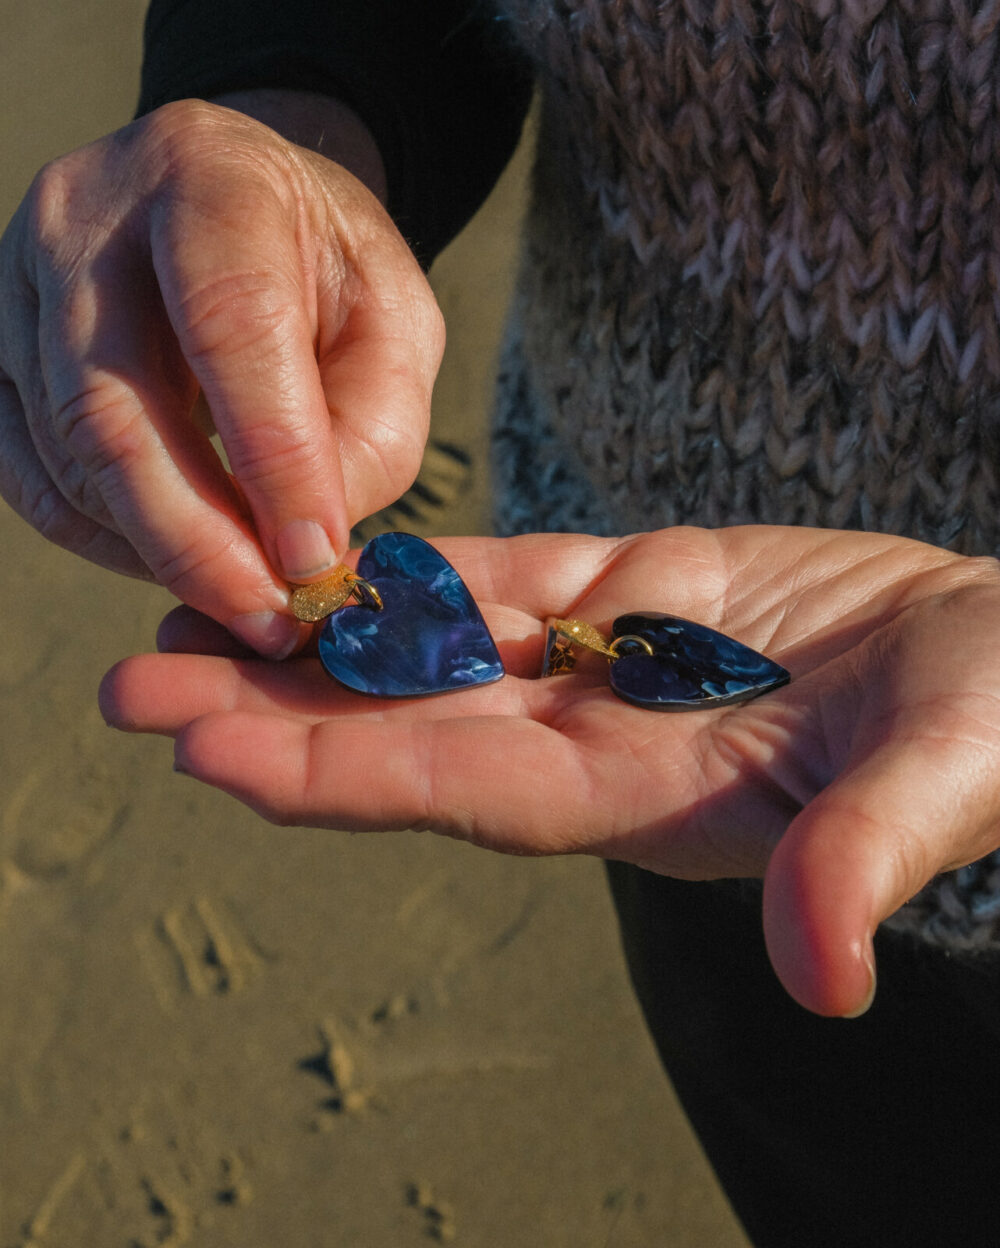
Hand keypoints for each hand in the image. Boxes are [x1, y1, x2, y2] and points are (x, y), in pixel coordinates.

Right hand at [0, 96, 442, 655]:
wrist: (229, 201)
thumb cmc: (324, 267)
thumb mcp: (393, 321)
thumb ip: (370, 425)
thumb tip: (303, 547)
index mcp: (210, 179)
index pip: (229, 325)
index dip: (273, 458)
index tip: (316, 560)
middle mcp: (86, 221)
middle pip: (114, 408)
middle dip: (198, 542)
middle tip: (268, 619)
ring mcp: (17, 284)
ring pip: (65, 456)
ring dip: (158, 553)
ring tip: (241, 596)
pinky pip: (28, 476)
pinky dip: (106, 541)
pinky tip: (174, 562)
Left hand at [100, 525, 999, 1015]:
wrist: (996, 647)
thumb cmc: (987, 715)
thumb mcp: (944, 775)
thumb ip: (866, 857)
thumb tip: (826, 975)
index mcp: (650, 799)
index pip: (465, 792)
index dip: (344, 776)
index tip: (214, 756)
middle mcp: (597, 739)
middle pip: (409, 729)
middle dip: (276, 712)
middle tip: (135, 686)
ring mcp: (602, 661)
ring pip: (432, 647)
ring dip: (316, 634)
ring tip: (192, 606)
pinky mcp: (625, 588)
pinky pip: (497, 578)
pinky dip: (412, 570)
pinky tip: (324, 556)